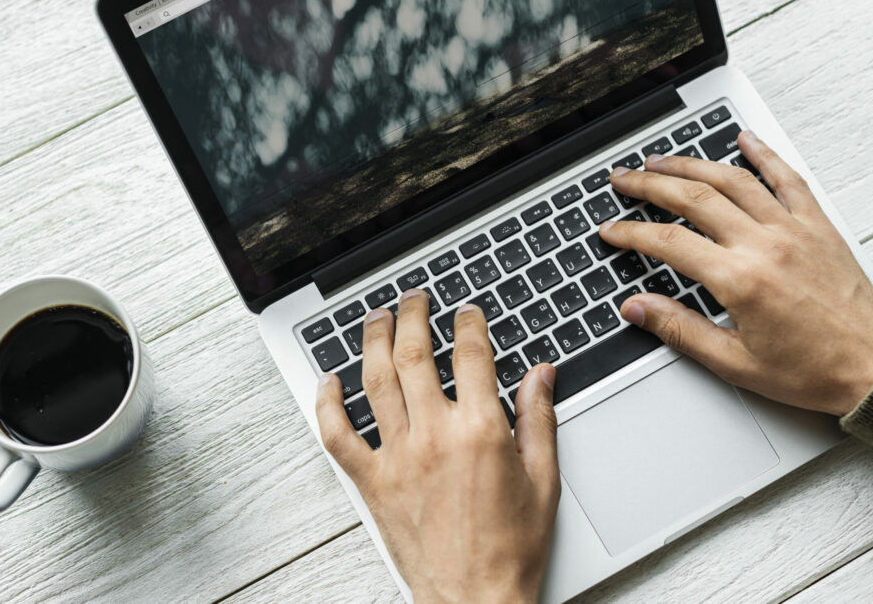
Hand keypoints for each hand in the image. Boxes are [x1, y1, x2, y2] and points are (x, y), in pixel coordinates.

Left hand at [315, 290, 560, 602]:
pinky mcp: (372, 481)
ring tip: (375, 317)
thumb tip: (541, 374)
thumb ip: (540, 419)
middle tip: (414, 298)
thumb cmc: (510, 549)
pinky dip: (328, 403)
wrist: (474, 599)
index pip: (471, 354)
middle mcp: (434, 435)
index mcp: (480, 430)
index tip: (467, 312)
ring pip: (375, 381)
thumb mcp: (544, 479)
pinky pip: (338, 434)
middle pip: (415, 353)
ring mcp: (397, 456)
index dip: (469, 323)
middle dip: (414, 314)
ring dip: (373, 340)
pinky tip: (330, 381)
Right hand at [600, 131, 872, 415]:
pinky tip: (745, 139)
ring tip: (662, 159)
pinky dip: (764, 154)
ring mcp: (793, 229)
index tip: (611, 230)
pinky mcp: (818, 225)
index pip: (668, 242)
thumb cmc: (813, 371)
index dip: (632, 233)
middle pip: (693, 197)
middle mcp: (765, 245)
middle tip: (623, 179)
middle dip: (649, 184)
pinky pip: (787, 178)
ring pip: (733, 180)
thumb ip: (680, 330)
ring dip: (691, 164)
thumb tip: (637, 308)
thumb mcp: (734, 363)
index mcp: (740, 280)